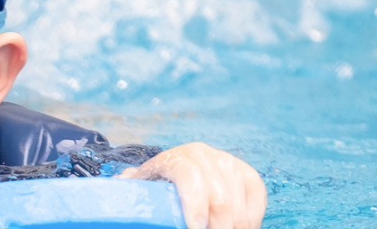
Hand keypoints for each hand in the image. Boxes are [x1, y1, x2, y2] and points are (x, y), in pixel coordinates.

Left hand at [117, 142, 265, 228]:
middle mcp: (203, 154)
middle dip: (219, 227)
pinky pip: (256, 196)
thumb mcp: (138, 191)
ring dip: (235, 226)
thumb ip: (128, 193)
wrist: (173, 173)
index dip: (195, 206)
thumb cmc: (154, 190)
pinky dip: (251, 218)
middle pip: (219, 197)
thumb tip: (120, 189)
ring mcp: (227, 161)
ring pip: (239, 202)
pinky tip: (240, 228)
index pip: (189, 177)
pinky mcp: (246, 173)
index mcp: (175, 158)